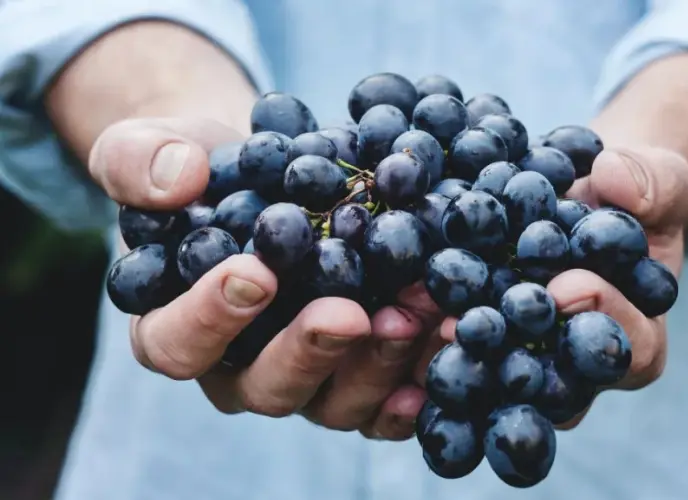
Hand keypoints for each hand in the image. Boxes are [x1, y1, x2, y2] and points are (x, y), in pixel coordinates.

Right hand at [89, 117, 442, 437]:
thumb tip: (177, 179)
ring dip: (379, 362)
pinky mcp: (357, 372)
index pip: (176, 344)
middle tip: (350, 313)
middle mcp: (239, 368)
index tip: (255, 273)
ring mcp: (306, 377)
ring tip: (418, 312)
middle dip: (311, 351)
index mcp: (175, 327)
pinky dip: (420, 377)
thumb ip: (140, 161)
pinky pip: (387, 398)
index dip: (210, 319)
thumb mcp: (150, 148)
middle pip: (266, 387)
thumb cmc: (200, 169)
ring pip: (335, 400)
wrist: (267, 174)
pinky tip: (449, 341)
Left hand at [435, 145, 687, 426]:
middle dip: (510, 354)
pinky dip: (420, 335)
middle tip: (468, 325)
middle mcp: (576, 370)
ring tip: (415, 320)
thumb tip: (614, 178)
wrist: (585, 198)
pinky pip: (453, 353)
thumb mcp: (658, 180)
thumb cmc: (631, 197)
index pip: (629, 349)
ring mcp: (525, 364)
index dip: (602, 319)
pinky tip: (388, 311)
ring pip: (493, 381)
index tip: (567, 285)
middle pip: (550, 385)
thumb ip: (651, 183)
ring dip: (452, 356)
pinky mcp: (480, 346)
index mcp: (636, 340)